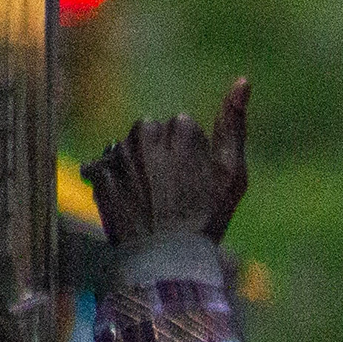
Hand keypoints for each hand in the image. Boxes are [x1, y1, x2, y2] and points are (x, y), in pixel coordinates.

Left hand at [82, 79, 250, 251]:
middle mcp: (145, 133)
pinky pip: (105, 167)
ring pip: (129, 148)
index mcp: (180, 128)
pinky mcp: (100, 174)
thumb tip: (242, 79)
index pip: (182, 127)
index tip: (194, 182)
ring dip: (137, 166)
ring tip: (150, 199)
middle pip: (152, 133)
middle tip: (171, 192)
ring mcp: (119, 154)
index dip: (191, 156)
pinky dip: (114, 182)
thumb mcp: (233, 172)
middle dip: (160, 155)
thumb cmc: (206, 217)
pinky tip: (129, 204)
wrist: (168, 262)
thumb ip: (234, 124)